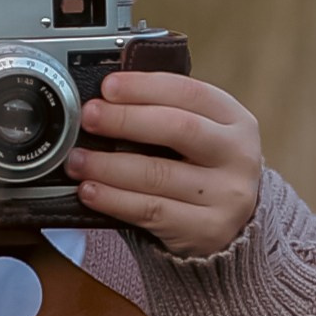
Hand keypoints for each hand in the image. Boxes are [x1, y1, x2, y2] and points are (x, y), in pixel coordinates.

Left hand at [65, 71, 263, 257]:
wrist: (234, 227)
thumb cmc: (204, 171)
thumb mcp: (201, 135)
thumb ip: (165, 113)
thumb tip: (107, 96)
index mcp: (235, 120)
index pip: (189, 93)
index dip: (145, 87)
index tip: (108, 87)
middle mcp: (238, 155)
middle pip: (178, 129)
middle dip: (125, 120)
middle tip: (89, 117)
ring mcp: (226, 195)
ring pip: (157, 174)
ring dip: (108, 165)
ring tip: (77, 160)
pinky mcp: (207, 229)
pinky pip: (150, 210)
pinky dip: (113, 199)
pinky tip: (90, 191)